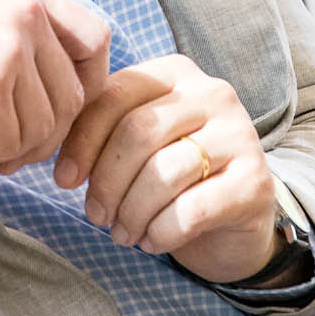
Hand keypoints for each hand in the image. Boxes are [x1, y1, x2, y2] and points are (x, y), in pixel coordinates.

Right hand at [0, 0, 110, 171]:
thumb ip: (20, 38)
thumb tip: (54, 112)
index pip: (96, 42)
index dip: (86, 86)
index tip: (58, 111)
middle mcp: (27, 15)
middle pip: (71, 101)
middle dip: (40, 135)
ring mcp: (7, 50)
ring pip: (38, 131)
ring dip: (1, 145)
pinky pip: (1, 145)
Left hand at [53, 54, 280, 284]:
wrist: (233, 220)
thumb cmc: (172, 178)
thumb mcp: (137, 146)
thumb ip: (104, 135)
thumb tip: (59, 166)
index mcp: (176, 74)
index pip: (115, 95)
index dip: (82, 140)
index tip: (63, 180)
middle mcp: (213, 94)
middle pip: (138, 132)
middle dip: (106, 181)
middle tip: (95, 216)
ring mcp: (240, 135)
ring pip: (164, 172)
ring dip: (132, 212)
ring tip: (123, 234)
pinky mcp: (255, 181)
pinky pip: (193, 209)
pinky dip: (162, 232)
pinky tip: (154, 241)